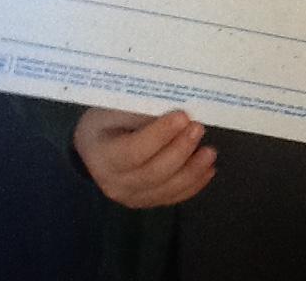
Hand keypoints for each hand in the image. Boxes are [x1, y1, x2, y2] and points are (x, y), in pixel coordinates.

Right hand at [73, 107, 216, 208]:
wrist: (96, 143)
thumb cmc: (108, 118)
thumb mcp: (116, 107)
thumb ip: (141, 110)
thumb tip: (177, 104)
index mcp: (102, 154)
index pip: (133, 151)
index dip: (159, 135)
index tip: (182, 116)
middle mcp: (114, 182)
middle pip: (152, 173)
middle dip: (180, 151)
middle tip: (199, 128)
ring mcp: (130, 196)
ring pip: (165, 189)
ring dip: (192, 171)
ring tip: (210, 152)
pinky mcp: (146, 200)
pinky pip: (172, 196)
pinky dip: (193, 184)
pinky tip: (208, 169)